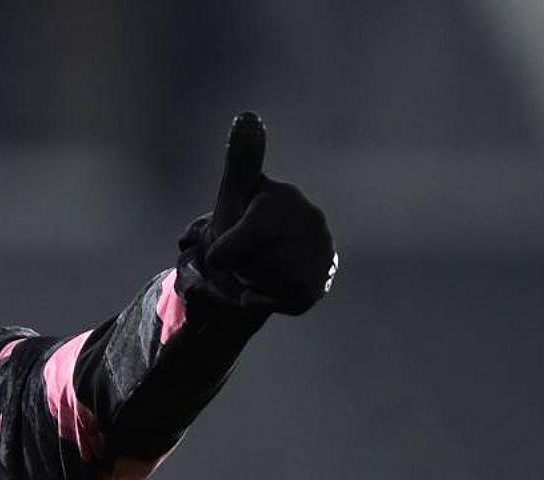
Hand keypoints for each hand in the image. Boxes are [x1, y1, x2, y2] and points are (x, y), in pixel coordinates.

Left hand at [175, 112, 338, 315]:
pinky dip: (265, 300)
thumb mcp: (234, 193)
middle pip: (248, 266)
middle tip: (247, 256)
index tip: (229, 242)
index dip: (222, 254)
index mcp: (282, 199)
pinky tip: (270, 286)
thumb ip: (241, 159)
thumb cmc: (242, 223)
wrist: (258, 263)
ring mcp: (319, 253)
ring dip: (253, 282)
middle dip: (239, 267)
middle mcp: (309, 222)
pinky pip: (281, 301)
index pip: (232, 248)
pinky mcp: (321, 283)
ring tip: (260, 267)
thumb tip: (248, 115)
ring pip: (265, 284)